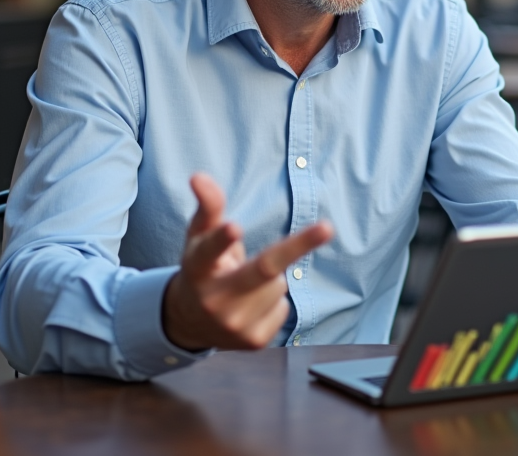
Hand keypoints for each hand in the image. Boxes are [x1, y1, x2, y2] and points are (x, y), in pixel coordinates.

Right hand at [161, 173, 332, 351]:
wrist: (189, 324)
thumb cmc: (201, 269)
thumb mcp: (197, 239)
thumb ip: (207, 207)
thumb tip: (199, 175)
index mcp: (197, 268)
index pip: (209, 251)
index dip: (222, 239)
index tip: (234, 227)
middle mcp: (213, 299)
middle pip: (262, 269)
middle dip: (296, 247)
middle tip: (327, 226)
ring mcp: (234, 324)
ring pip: (277, 285)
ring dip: (269, 279)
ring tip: (244, 286)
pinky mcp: (253, 342)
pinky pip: (282, 307)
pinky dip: (272, 302)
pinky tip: (250, 306)